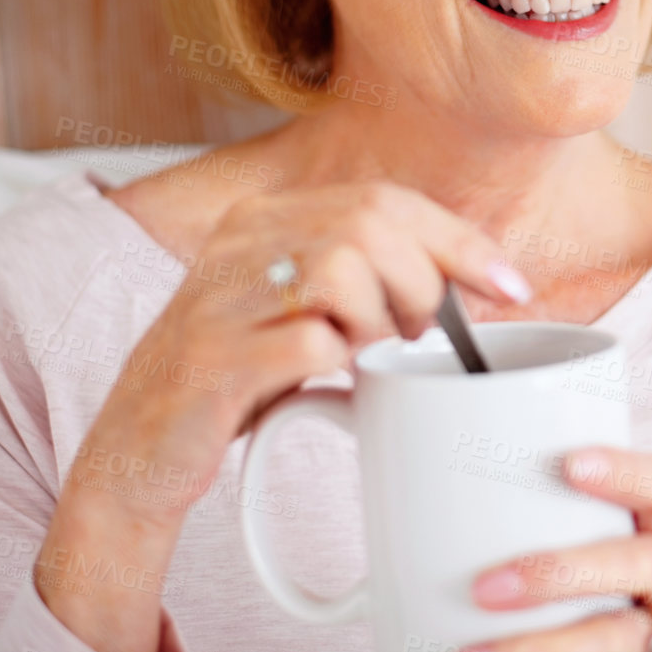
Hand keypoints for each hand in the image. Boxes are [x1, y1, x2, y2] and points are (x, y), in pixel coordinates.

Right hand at [35, 180, 532, 651]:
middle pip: (371, 226)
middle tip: (417, 333)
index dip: (460, 240)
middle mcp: (240, 241)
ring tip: (359, 352)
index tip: (513, 285)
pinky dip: (336, 364)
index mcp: (268, 217)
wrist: (139, 452)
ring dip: (376, 322)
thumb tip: (478, 276)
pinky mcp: (210, 359)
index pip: (386, 199)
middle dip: (423, 284)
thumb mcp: (304, 308)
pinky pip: (309, 344)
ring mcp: (221, 296)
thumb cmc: (242, 377)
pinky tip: (324, 377)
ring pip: (341, 271)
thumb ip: (370, 276)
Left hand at [463, 446, 651, 651]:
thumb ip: (553, 533)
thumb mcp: (603, 562)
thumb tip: (427, 512)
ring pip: (621, 637)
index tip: (568, 463)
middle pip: (639, 564)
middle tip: (485, 588)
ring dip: (548, 645)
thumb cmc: (608, 603)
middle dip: (560, 573)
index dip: (624, 471)